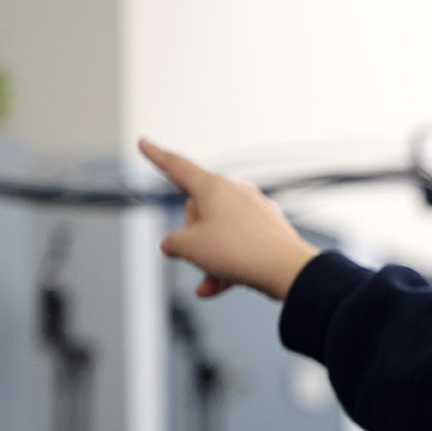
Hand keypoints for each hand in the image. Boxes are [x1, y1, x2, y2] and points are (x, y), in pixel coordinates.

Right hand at [138, 137, 320, 300]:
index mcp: (213, 187)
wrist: (287, 271)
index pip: (177, 166)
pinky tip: (217, 288)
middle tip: (202, 255)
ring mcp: (255, 211)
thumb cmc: (239, 252)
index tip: (143, 142)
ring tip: (212, 279)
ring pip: (218, 235)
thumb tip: (173, 245)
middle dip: (193, 238)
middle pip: (197, 213)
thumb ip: (173, 243)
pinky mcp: (269, 231)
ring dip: (209, 260)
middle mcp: (236, 192)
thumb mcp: (190, 248)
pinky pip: (239, 247)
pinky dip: (226, 266)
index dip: (156, 156)